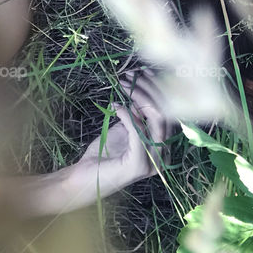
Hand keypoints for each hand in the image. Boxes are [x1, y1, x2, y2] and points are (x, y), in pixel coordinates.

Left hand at [60, 71, 170, 207]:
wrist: (84, 180)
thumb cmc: (102, 156)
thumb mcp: (123, 131)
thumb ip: (136, 118)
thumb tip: (139, 96)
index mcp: (161, 148)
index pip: (169, 114)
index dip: (159, 91)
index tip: (146, 73)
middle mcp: (162, 157)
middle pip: (166, 115)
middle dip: (150, 89)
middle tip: (132, 75)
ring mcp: (152, 163)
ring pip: (156, 121)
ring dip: (139, 98)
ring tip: (124, 85)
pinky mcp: (137, 165)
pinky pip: (138, 131)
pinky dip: (127, 114)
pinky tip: (115, 106)